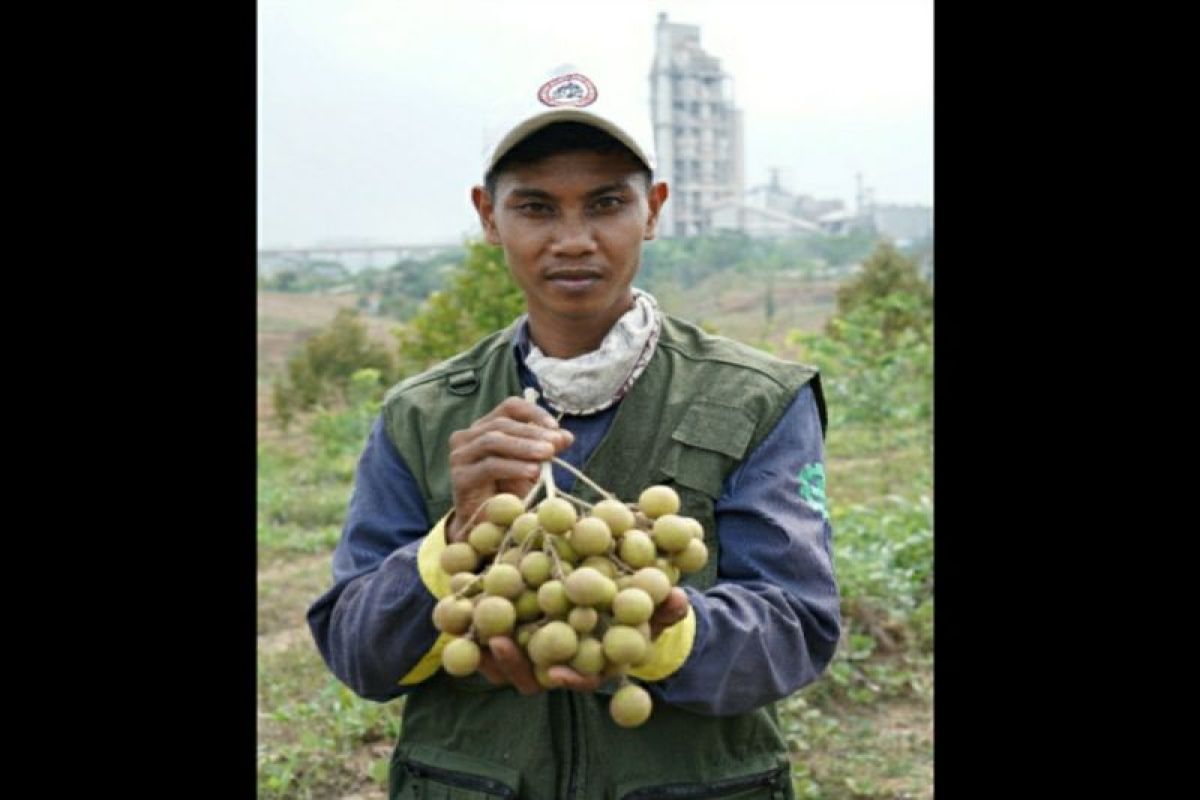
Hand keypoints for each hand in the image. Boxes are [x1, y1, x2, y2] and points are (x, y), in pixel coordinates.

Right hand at [447, 397, 573, 541]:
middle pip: (502, 424)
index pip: (509, 407)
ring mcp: (460, 456)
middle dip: (532, 432)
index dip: (533, 413)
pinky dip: (513, 467)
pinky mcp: (460, 477)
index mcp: (485, 427)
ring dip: (524, 446)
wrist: (487, 526)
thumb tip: (566, 437)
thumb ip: (545, 450)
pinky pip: (489, 466)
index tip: (555, 427)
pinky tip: (532, 472)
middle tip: (556, 444)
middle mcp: (467, 437)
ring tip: (547, 455)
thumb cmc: (508, 492)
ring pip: (493, 441)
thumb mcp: (530, 466)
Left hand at [475, 589, 690, 694]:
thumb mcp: (653, 597)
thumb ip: (665, 603)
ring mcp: (533, 641)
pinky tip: (459, 592)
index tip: (556, 675)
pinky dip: (474, 613)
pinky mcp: (513, 619)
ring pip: (504, 652)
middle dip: (513, 662)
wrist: (613, 576)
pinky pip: (489, 625)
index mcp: (595, 660)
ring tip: (470, 620)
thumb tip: (679, 599)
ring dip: (485, 640)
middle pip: (531, 671)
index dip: (569, 679)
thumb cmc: (638, 595)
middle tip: (497, 642)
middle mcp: (559, 656)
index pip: (581, 679)